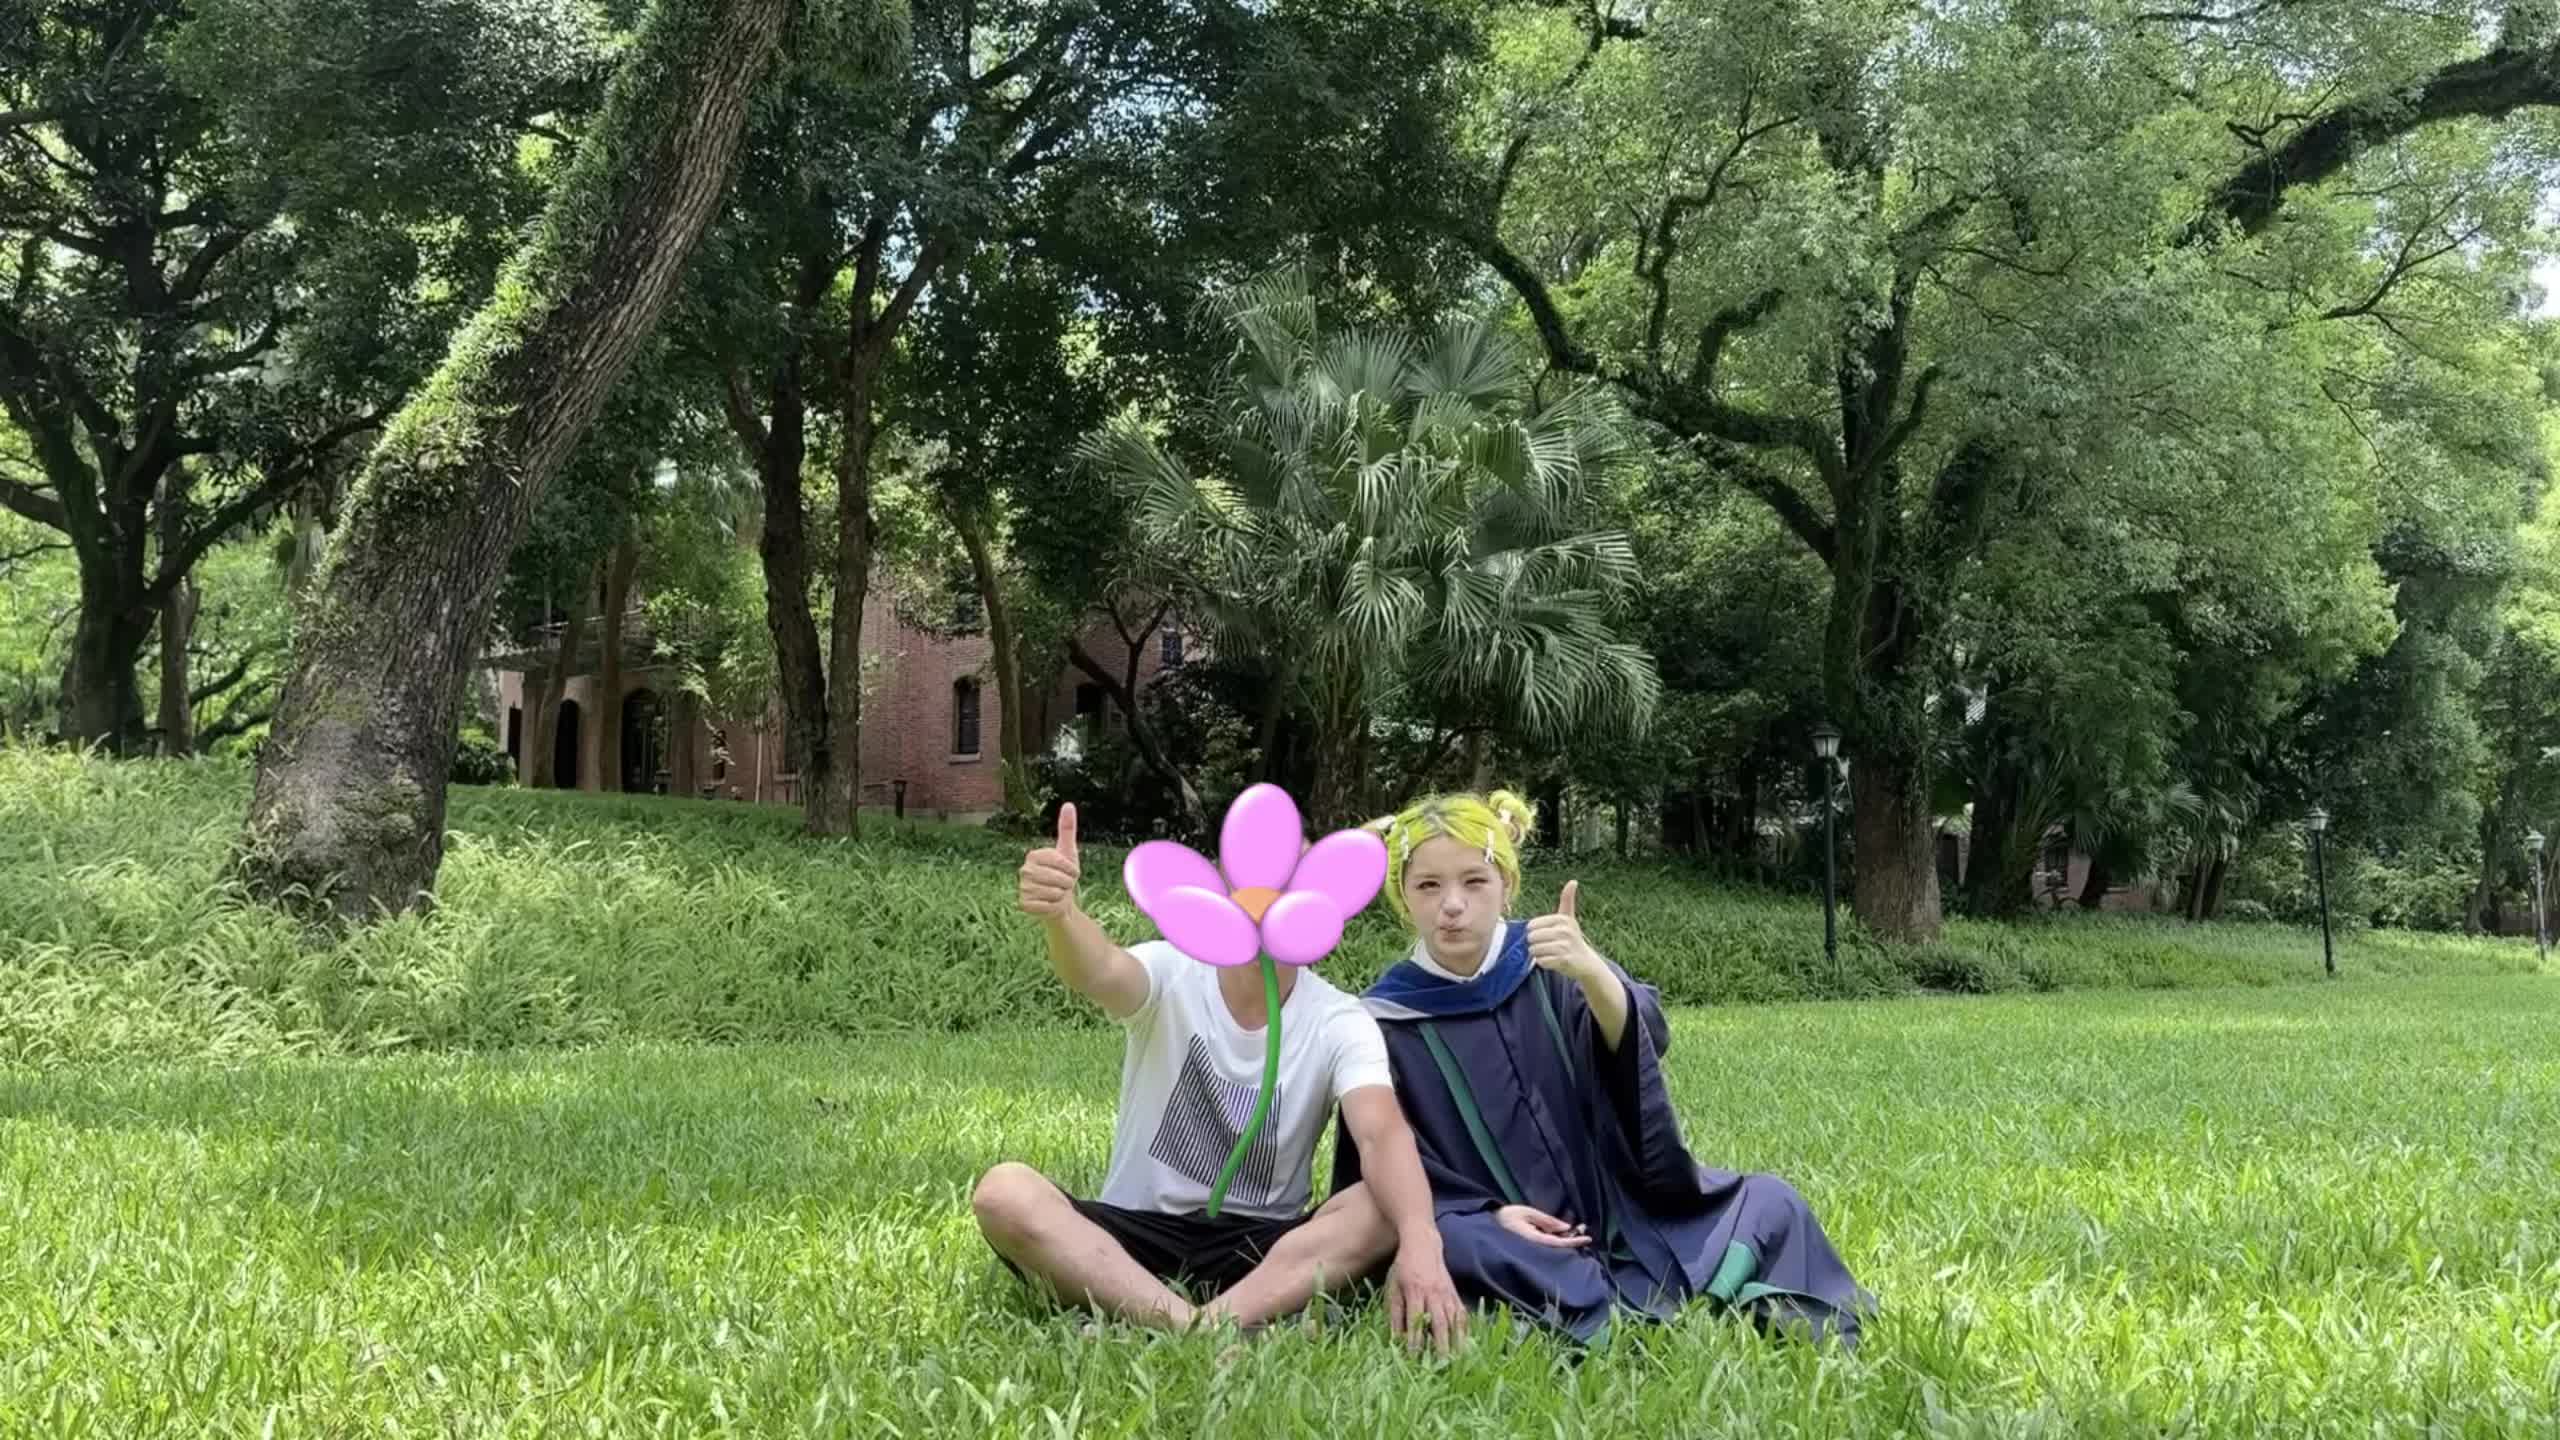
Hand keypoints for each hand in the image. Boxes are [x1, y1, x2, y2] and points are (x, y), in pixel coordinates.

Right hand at [1017, 804, 1081, 919]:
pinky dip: (1053, 907)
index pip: (1061, 862)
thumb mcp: (1068, 851)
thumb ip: (1067, 828)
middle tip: (1063, 884)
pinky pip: (1047, 906)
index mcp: (1034, 855)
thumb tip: (1068, 804)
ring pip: (1054, 893)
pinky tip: (1050, 904)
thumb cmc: (1064, 875)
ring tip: (1057, 893)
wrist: (1060, 901)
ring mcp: (1022, 887)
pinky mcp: (1024, 904)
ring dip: (1061, 896)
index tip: (1070, 872)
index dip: (1072, 869)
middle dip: (1068, 884)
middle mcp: (1024, 870)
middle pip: (1058, 878)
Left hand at [1385, 1237, 1467, 1355]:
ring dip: (1456, 1340)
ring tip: (1458, 1359)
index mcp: (1414, 1291)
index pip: (1415, 1320)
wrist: (1423, 1246)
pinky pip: (1462, 1313)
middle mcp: (1433, 1293)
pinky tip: (1465, 1343)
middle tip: (1442, 1364)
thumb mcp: (1393, 1288)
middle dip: (1441, 1344)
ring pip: (1454, 1319)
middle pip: (1439, 1322)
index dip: (1415, 1340)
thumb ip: (1395, 1313)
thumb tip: (1396, 1339)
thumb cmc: (1403, 1269)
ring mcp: (1447, 1293)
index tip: (1414, 1358)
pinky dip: (1464, 1330)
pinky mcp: (1455, 1293)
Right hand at [1495, 1204, 1590, 1249]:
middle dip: (1572, 1240)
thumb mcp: (1526, 1213)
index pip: (1559, 1244)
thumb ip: (1546, 1221)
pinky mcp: (1530, 1248)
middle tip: (1583, 1228)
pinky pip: (1547, 1246)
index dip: (1574, 1242)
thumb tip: (1566, 1227)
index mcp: (1533, 1240)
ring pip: (1554, 1247)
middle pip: (1558, 1248)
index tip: (1588, 1239)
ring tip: (1577, 1228)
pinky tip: (1563, 1233)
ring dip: (1565, 1239)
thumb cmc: (1506, 1216)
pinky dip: (1557, 1240)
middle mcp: (1534, 1248)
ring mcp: (1532, 1250)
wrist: (1487, 1225)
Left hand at [1526, 880, 1599, 983]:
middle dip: (1535, 944)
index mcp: (1562, 919)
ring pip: (1534, 950)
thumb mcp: (1569, 918)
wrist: (1586, 962)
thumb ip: (1567, 900)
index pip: (1531, 925)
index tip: (1547, 935)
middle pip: (1531, 938)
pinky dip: (1544, 963)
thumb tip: (1573, 881)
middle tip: (1548, 946)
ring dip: (1539, 954)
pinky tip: (1554, 961)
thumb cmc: (1572, 938)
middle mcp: (1564, 931)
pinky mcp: (1563, 960)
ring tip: (1551, 953)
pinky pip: (1541, 961)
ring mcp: (1564, 946)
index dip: (1534, 932)